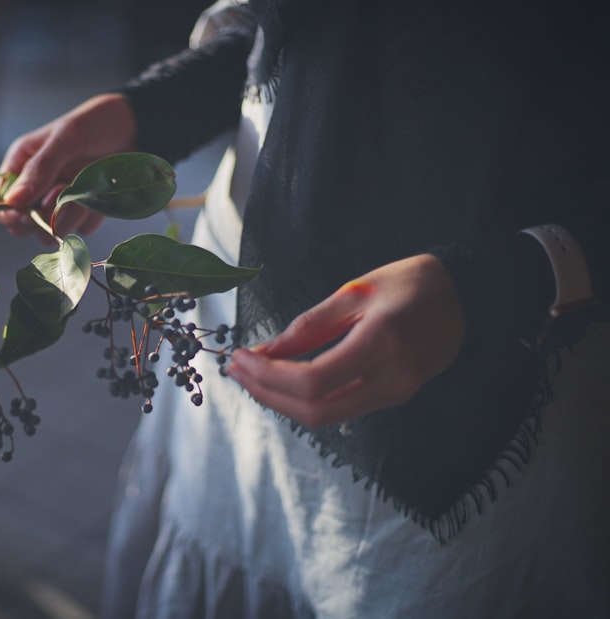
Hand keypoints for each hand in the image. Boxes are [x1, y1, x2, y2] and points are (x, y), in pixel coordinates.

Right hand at [0, 93, 136, 239]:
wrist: (138, 128)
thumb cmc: (97, 123)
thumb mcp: (67, 137)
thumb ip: (40, 168)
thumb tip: (12, 201)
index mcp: (21, 164)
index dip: (9, 213)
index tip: (26, 211)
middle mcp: (36, 188)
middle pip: (22, 225)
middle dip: (41, 217)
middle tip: (61, 192)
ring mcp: (59, 203)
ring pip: (52, 232)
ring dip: (69, 216)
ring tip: (84, 188)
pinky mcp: (83, 213)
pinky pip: (81, 230)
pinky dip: (90, 215)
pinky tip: (99, 193)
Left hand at [225, 254, 465, 427]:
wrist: (464, 297)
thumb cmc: (408, 284)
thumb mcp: (354, 291)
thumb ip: (309, 326)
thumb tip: (265, 351)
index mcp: (382, 342)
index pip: (313, 381)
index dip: (269, 377)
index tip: (240, 358)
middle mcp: (392, 378)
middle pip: (315, 410)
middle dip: (267, 394)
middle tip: (236, 371)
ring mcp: (397, 394)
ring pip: (326, 418)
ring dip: (281, 401)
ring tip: (251, 376)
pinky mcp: (394, 398)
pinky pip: (340, 410)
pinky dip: (304, 400)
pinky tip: (281, 381)